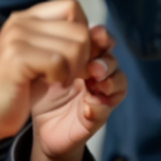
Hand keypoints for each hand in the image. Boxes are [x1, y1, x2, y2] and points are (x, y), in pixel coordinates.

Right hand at [0, 0, 93, 143]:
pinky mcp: (16, 56)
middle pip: (79, 29)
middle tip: (66, 76)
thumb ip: (64, 42)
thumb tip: (102, 34)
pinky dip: (59, 78)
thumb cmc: (13, 91)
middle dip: (83, 58)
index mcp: (26, 18)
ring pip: (75, 45)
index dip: (84, 33)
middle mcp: (20, 21)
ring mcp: (16, 36)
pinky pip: (60, 61)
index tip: (76, 59)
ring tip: (55, 80)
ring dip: (72, 70)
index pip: (72, 7)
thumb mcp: (42, 59)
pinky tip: (45, 84)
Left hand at [31, 35, 127, 159]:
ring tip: (96, 84)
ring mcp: (100, 95)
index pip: (100, 41)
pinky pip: (106, 109)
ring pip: (119, 81)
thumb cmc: (43, 93)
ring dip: (110, 81)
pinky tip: (87, 107)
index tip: (95, 33)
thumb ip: (52, 51)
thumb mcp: (43, 67)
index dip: (101, 36)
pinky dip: (99, 107)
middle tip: (94, 66)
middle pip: (111, 58)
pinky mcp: (97, 117)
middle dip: (106, 59)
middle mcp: (96, 74)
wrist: (41, 128)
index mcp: (84, 58)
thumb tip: (57, 33)